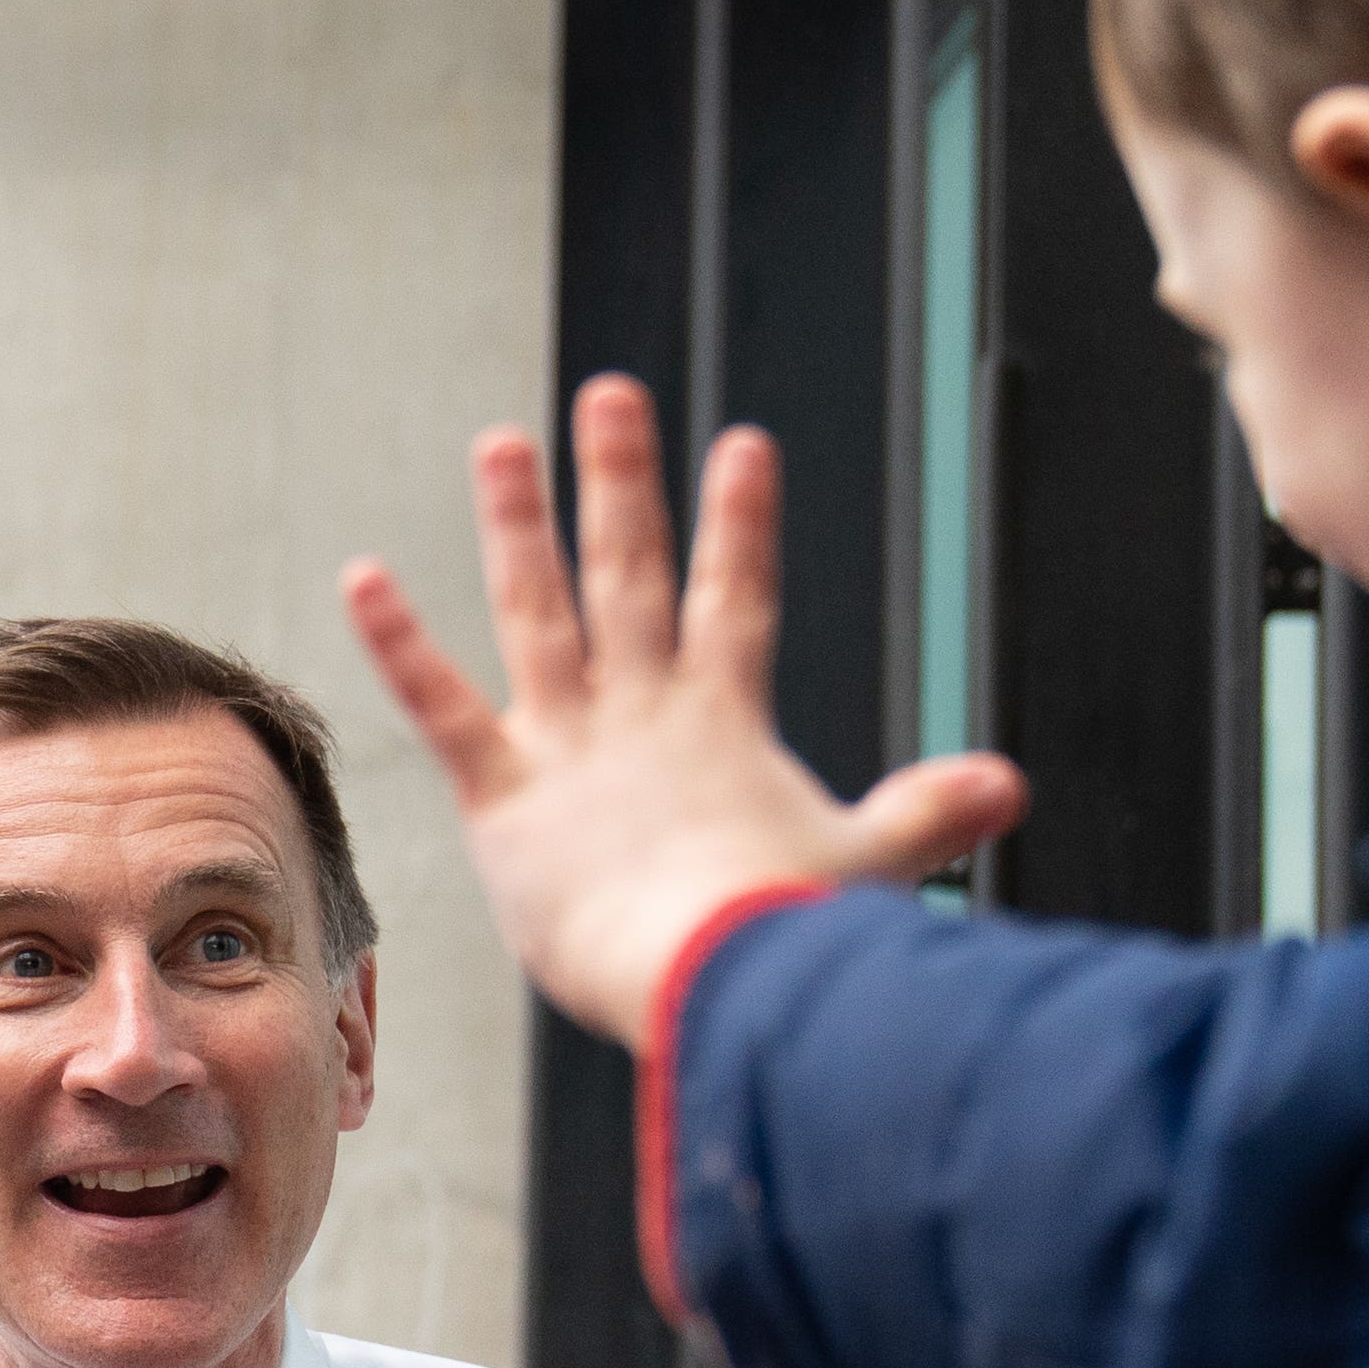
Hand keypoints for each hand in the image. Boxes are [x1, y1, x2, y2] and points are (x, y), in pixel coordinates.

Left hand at [344, 379, 1026, 1053]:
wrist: (710, 973)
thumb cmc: (780, 940)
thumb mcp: (864, 868)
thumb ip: (923, 821)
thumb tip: (1008, 791)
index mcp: (723, 728)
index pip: (738, 602)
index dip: (742, 527)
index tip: (744, 446)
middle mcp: (643, 716)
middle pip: (633, 576)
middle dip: (624, 483)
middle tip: (609, 394)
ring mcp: (572, 747)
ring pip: (538, 612)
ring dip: (518, 525)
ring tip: (500, 443)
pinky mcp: (504, 796)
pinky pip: (442, 705)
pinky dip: (400, 643)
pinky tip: (360, 578)